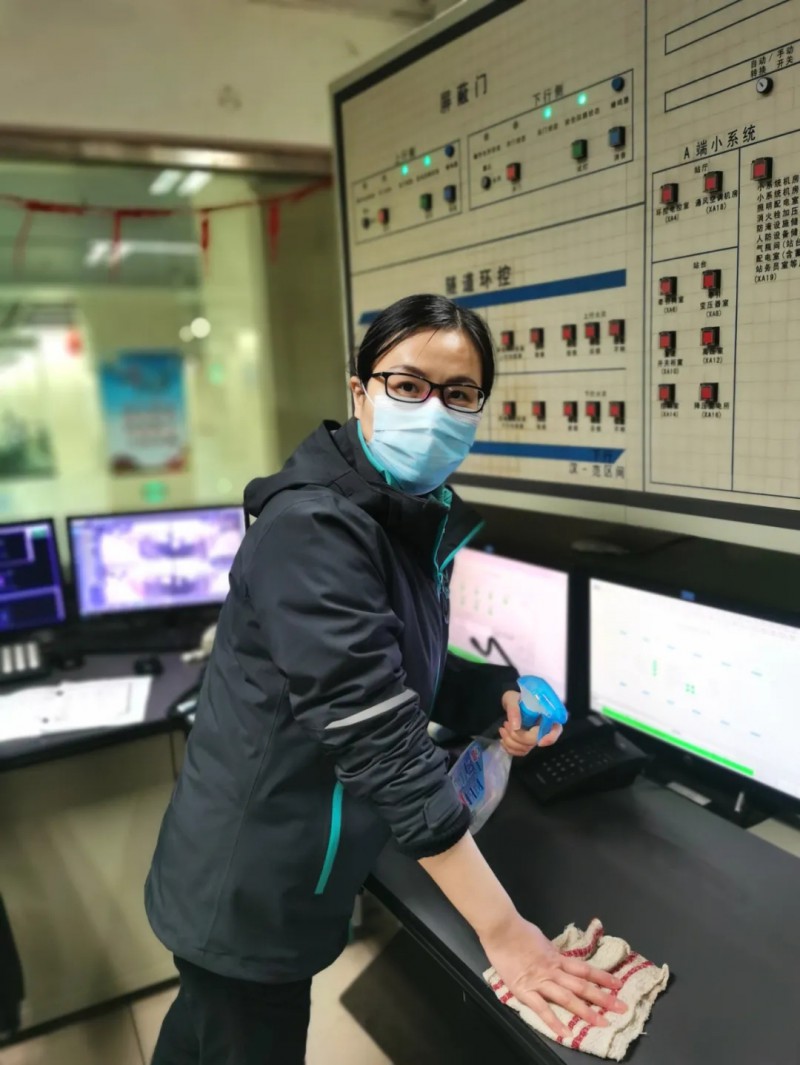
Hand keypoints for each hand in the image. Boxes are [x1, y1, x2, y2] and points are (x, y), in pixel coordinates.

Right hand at [480, 913, 626, 1038]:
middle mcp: (553, 970)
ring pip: (567, 998)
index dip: (603, 977)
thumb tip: (559, 958)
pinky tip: (566, 1033)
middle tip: (621, 1008)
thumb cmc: (518, 931)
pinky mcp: (525, 990)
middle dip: (603, 998)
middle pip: (582, 985)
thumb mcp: (541, 941)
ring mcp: (540, 981)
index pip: (585, 969)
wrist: (501, 928)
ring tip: (602, 1022)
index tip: (618, 985)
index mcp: (557, 958)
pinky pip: (542, 1008)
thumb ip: (551, 953)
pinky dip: (554, 1021)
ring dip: (586, 1011)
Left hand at [498, 690, 561, 756]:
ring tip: (502, 728)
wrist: (509, 703)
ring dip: (511, 742)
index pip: (556, 729)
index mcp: (546, 714)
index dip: (551, 738)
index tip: (540, 742)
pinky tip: (502, 740)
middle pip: (536, 741)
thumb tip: (515, 727)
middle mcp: (543, 728)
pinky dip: (509, 748)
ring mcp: (535, 737)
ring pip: (527, 748)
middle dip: (518, 736)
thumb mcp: (512, 699)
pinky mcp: (527, 743)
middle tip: (505, 724)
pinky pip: (521, 752)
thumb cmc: (514, 698)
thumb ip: (514, 711)